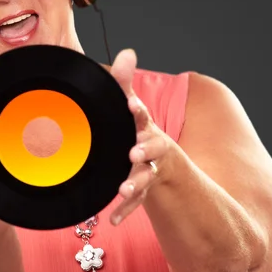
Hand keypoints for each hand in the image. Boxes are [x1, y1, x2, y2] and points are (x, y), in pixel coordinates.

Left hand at [109, 48, 171, 225]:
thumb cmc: (137, 126)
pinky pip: (136, 201)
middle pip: (150, 147)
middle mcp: (150, 147)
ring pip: (144, 177)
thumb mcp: (131, 105)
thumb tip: (127, 51)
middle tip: (132, 152)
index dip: (137, 110)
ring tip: (122, 190)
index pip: (141, 115)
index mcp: (144, 125)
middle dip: (144, 149)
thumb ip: (124, 82)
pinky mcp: (142, 188)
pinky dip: (125, 210)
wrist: (159, 156)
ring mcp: (148, 169)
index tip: (130, 105)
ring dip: (134, 183)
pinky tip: (112, 220)